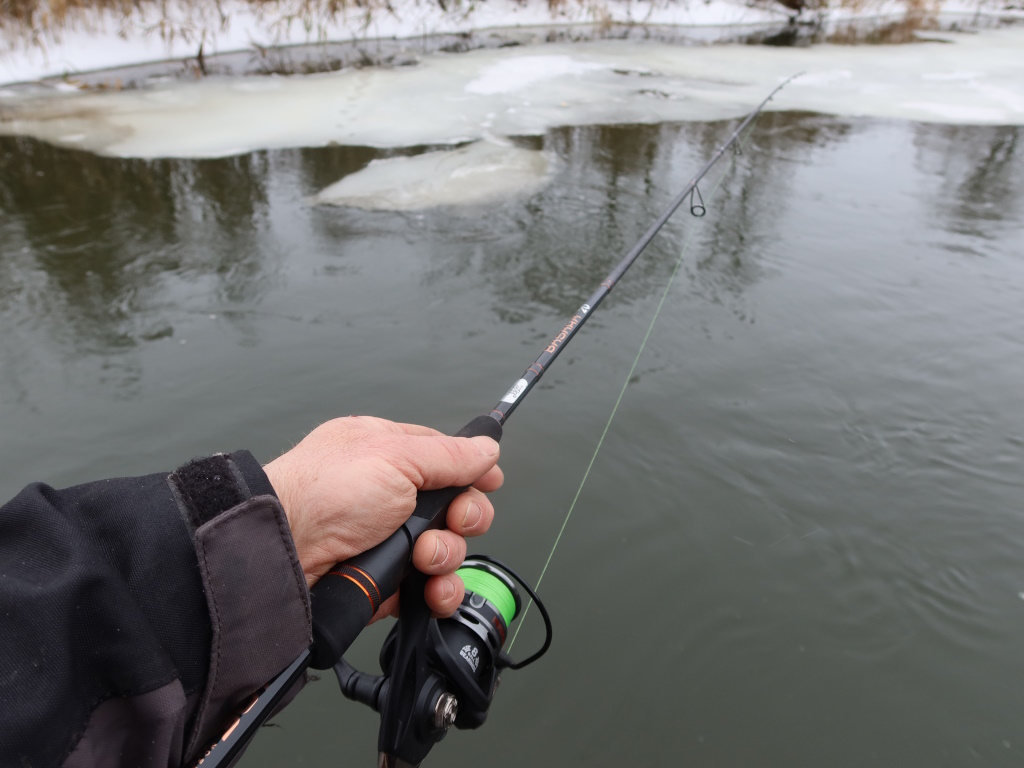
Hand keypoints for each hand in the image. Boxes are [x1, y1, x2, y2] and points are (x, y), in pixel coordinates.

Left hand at [262, 416, 501, 618]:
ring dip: (447, 555)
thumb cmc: (328, 491)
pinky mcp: (387, 583)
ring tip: (423, 558)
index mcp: (387, 454)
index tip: (491, 481)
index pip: (445, 459)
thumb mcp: (395, 456)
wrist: (285, 553)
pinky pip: (431, 589)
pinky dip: (439, 592)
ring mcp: (388, 542)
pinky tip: (432, 590)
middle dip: (464, 517)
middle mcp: (390, 497)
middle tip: (452, 521)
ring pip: (447, 550)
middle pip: (455, 508)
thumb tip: (489, 448)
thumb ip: (449, 455)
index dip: (472, 471)